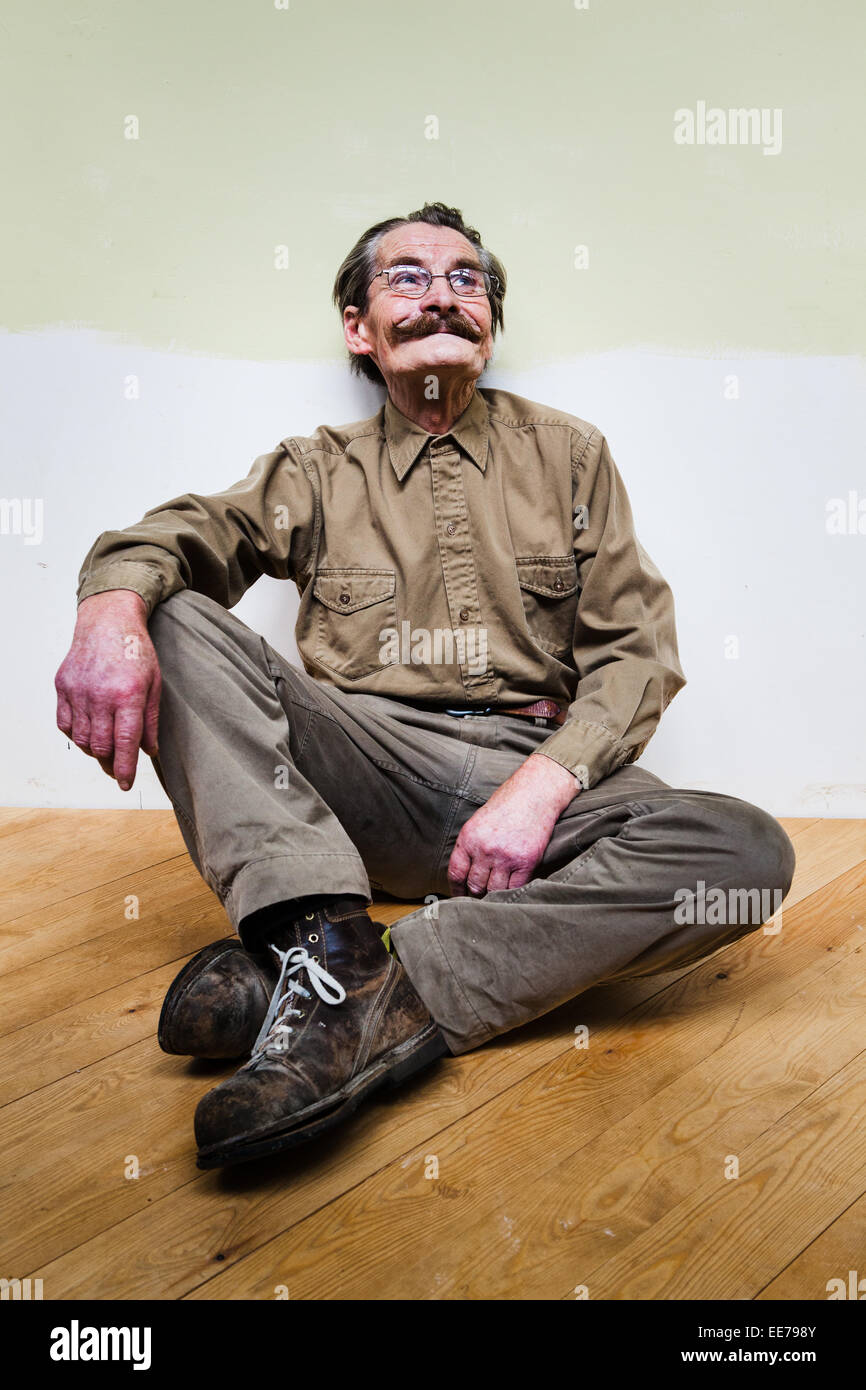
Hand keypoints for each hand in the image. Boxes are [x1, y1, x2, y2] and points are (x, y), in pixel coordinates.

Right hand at [55, 590, 160, 791]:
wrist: (107, 621)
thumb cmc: (135, 651)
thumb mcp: (154, 685)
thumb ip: (151, 721)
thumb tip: (150, 751)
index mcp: (127, 695)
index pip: (125, 744)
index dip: (125, 769)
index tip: (126, 784)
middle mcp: (100, 696)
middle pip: (101, 746)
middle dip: (110, 765)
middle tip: (118, 770)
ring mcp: (77, 691)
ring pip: (82, 739)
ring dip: (94, 751)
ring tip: (105, 751)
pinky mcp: (63, 687)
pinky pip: (65, 724)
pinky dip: (77, 735)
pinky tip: (88, 734)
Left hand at [447, 753, 579, 896]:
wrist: (535, 794)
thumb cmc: (507, 805)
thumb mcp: (478, 822)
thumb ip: (470, 847)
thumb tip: (465, 874)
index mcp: (469, 838)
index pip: (456, 873)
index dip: (456, 889)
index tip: (459, 895)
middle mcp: (485, 849)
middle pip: (475, 885)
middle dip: (477, 891)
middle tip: (481, 892)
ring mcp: (506, 857)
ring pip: (495, 890)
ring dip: (495, 892)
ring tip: (497, 889)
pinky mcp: (526, 861)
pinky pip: (516, 887)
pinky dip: (513, 889)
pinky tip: (512, 885)